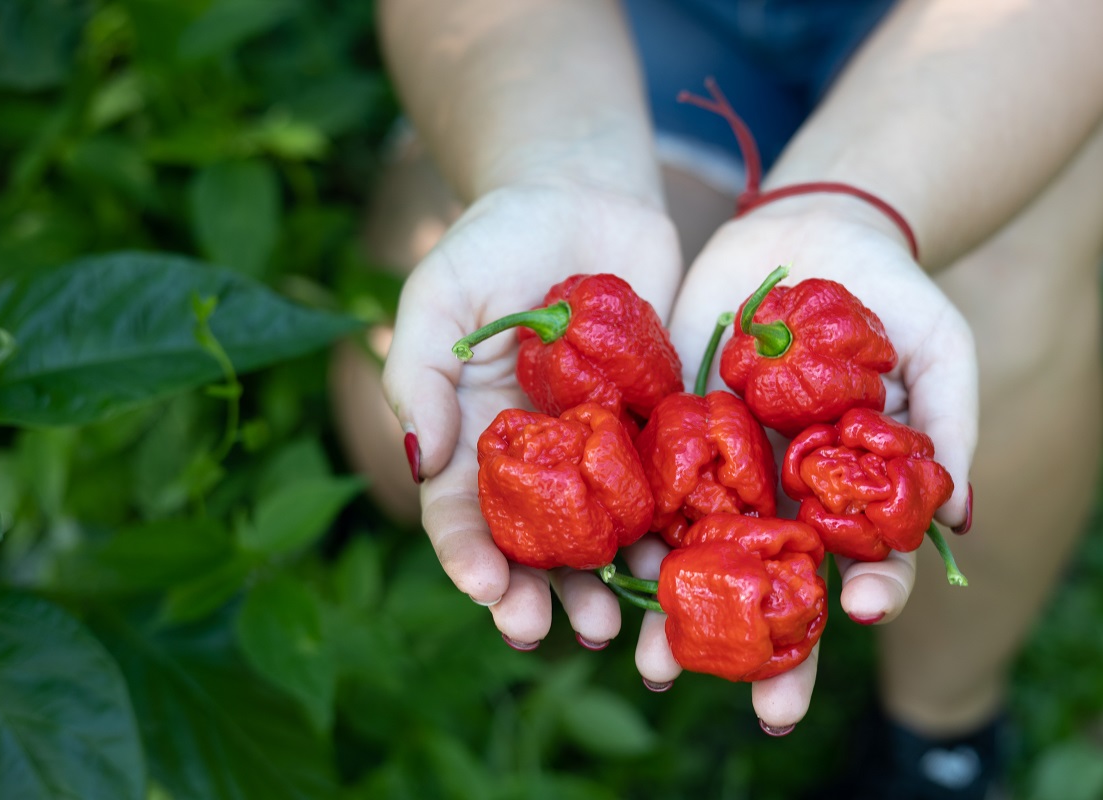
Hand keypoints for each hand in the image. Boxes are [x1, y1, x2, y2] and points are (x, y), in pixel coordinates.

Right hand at [383, 180, 681, 646]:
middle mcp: (536, 456)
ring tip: (624, 625)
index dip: (469, 558)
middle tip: (563, 629)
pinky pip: (664, 487)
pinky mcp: (657, 425)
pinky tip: (681, 561)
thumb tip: (424, 462)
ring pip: (601, 533)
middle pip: (533, 543)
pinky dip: (671, 530)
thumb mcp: (440, 294)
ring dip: (609, 583)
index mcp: (474, 434)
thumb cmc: (497, 237)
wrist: (585, 194)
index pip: (462, 513)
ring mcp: (598, 446)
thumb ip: (421, 374)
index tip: (488, 592)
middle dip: (543, 594)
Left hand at [632, 200, 976, 728]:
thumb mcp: (938, 349)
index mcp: (848, 490)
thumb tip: (963, 523)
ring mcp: (723, 464)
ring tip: (659, 665)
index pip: (862, 561)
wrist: (810, 232)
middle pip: (776, 583)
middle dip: (771, 649)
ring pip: (701, 555)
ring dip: (680, 614)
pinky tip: (613, 570)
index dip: (869, 592)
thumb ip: (950, 425)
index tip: (862, 616)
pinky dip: (629, 531)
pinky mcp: (670, 426)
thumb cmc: (890, 294)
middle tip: (766, 710)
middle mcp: (782, 491)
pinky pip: (647, 487)